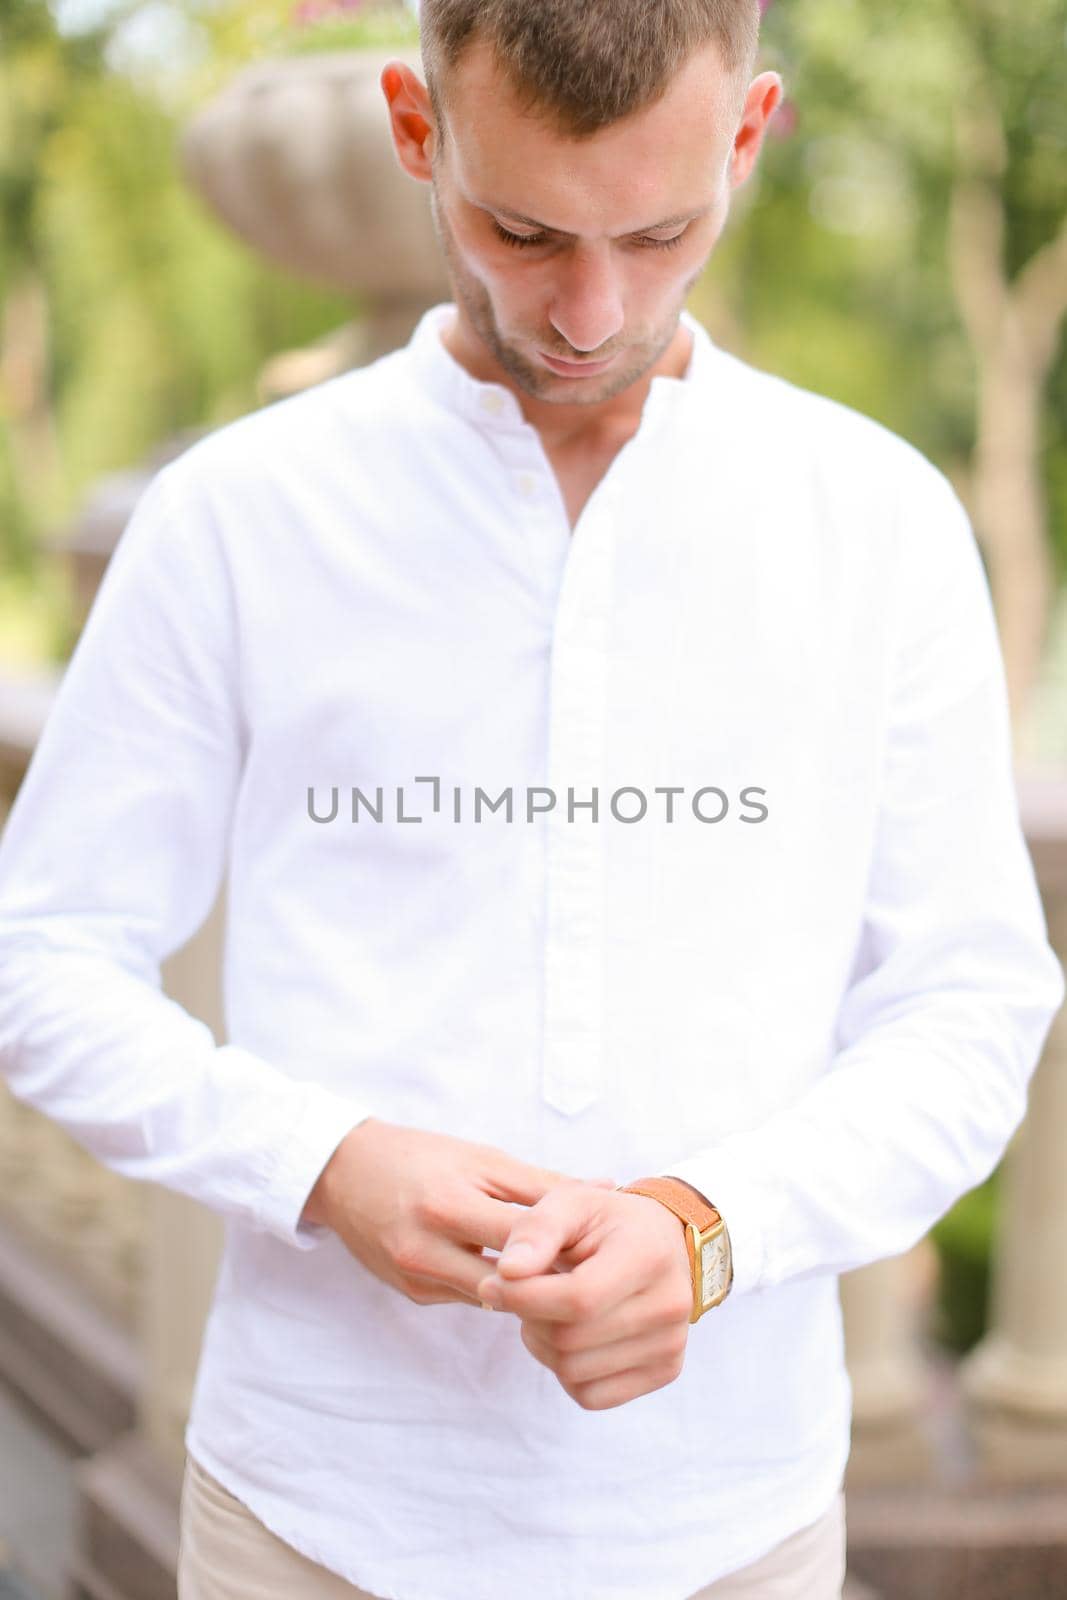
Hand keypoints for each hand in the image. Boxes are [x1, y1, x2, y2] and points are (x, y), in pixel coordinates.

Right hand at [301, 1117, 617, 1309]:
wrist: (343, 1172)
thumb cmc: (421, 1156)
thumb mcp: (482, 1159)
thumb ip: (544, 1182)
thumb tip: (608, 1189)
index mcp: (447, 1205)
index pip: (522, 1241)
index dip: (567, 1246)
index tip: (605, 1247)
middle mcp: (426, 1250)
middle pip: (510, 1282)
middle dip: (552, 1278)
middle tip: (596, 1272)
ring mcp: (417, 1279)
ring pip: (493, 1299)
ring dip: (528, 1289)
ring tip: (568, 1275)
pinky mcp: (413, 1296)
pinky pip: (470, 1299)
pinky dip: (498, 1289)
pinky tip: (523, 1277)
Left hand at [474, 1183, 694, 1409]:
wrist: (662, 1242)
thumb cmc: (608, 1220)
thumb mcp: (571, 1202)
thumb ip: (536, 1230)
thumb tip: (507, 1271)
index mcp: (648, 1256)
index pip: (578, 1299)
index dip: (523, 1297)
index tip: (491, 1283)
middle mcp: (670, 1305)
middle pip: (570, 1340)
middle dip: (529, 1318)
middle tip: (522, 1293)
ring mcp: (671, 1344)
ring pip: (574, 1372)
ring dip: (542, 1344)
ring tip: (547, 1310)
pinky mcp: (666, 1371)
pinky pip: (591, 1396)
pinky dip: (566, 1372)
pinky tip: (570, 1335)